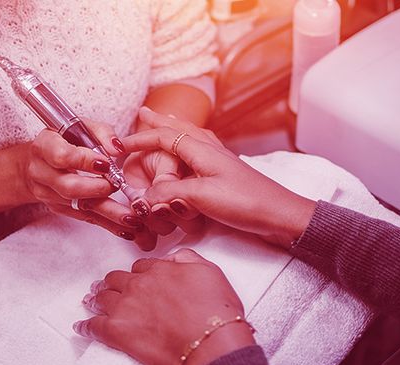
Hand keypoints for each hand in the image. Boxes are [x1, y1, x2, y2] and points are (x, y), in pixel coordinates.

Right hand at [19, 120, 156, 248]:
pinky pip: (86, 218)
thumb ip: (102, 133)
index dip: (85, 161)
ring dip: (109, 213)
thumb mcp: (81, 127)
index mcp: (45, 146)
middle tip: (118, 186)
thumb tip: (117, 149)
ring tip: (133, 218)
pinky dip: (108, 224)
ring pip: (80, 206)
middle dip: (97, 189)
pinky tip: (127, 229)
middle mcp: (42, 172)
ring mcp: (49, 194)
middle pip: (69, 187)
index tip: (106, 164)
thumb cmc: (65, 140)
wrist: (37, 162)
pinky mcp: (60, 209)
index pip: (62, 156)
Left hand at [73, 249, 254, 364]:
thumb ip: (188, 259)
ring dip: (96, 298)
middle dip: (111, 283)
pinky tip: (81, 326)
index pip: (141, 267)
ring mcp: (125, 308)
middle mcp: (138, 285)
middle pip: (117, 280)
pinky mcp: (117, 333)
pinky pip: (93, 327)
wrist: (210, 345)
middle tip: (106, 287)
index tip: (136, 279)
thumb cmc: (216, 311)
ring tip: (91, 301)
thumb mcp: (210, 272)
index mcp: (160, 270)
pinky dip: (85, 326)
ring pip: (102, 298)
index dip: (138, 274)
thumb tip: (172, 257)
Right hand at [122, 109, 316, 247]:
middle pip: (179, 129)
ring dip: (174, 130)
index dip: (139, 138)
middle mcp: (210, 150)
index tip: (119, 145)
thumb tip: (146, 196)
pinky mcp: (225, 176)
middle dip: (159, 122)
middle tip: (143, 113)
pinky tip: (192, 153)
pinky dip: (188, 146)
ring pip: (191, 138)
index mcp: (202, 150)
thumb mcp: (202, 197)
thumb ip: (170, 192)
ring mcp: (219, 162)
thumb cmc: (246, 202)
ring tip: (163, 123)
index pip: (163, 136)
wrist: (280, 215)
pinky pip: (200, 153)